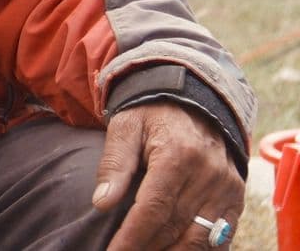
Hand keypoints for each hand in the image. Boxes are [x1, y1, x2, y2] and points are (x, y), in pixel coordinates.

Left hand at [93, 101, 243, 248]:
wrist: (191, 101)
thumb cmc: (150, 116)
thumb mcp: (125, 128)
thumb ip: (114, 164)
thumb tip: (101, 203)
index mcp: (177, 156)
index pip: (153, 209)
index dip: (132, 237)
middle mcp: (208, 175)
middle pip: (175, 228)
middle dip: (148, 248)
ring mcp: (226, 188)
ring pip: (200, 238)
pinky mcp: (236, 196)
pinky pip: (222, 235)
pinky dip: (201, 250)